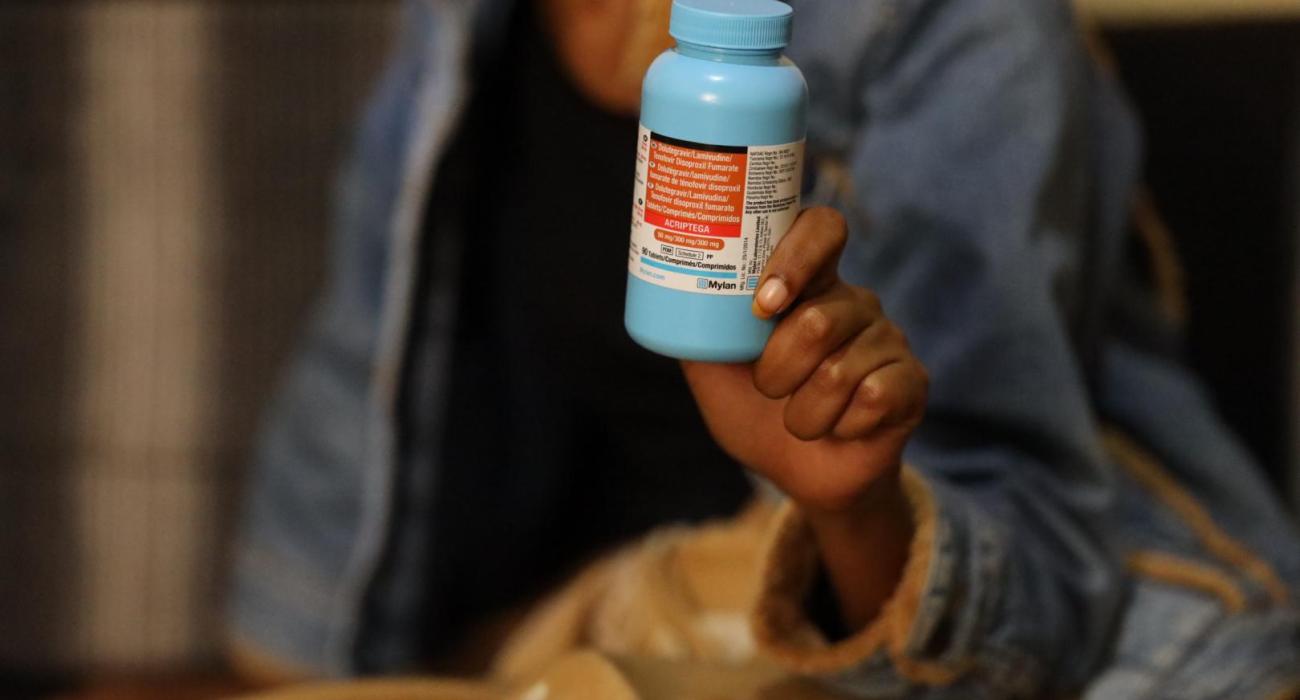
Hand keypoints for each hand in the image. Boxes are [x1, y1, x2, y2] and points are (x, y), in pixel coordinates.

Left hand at [681, 207, 927, 627]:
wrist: (800, 476)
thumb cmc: (757, 414)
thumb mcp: (714, 372)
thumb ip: (698, 330)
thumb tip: (673, 289)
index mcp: (809, 283)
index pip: (821, 228)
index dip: (796, 256)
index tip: (763, 307)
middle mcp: (853, 301)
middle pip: (819, 319)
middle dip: (777, 372)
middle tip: (768, 390)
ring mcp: (887, 339)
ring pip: (839, 370)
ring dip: (803, 412)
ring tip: (801, 417)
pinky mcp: (911, 381)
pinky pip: (874, 398)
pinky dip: (841, 426)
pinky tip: (841, 428)